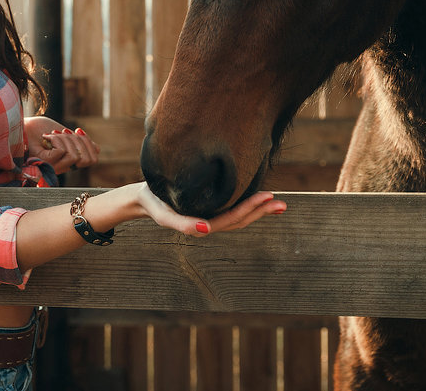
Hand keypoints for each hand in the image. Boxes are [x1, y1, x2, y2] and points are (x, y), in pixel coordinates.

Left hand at [24, 116, 99, 172]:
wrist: (21, 125)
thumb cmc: (40, 129)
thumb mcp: (65, 135)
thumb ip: (79, 143)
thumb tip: (97, 148)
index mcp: (69, 161)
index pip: (92, 159)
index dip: (89, 144)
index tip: (77, 131)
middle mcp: (63, 166)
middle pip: (87, 159)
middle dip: (80, 141)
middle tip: (64, 132)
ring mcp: (54, 167)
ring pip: (74, 156)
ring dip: (66, 139)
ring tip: (53, 135)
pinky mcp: (44, 164)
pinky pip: (62, 152)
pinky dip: (57, 140)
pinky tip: (47, 137)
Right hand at [134, 183, 285, 235]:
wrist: (142, 198)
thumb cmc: (154, 203)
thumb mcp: (165, 215)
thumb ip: (183, 224)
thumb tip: (206, 230)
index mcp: (204, 223)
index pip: (233, 218)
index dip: (251, 208)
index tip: (268, 196)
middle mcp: (210, 221)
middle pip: (241, 219)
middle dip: (262, 211)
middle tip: (282, 203)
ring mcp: (210, 215)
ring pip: (239, 216)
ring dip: (258, 210)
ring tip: (276, 203)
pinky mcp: (209, 206)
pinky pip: (232, 208)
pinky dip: (247, 204)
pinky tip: (256, 197)